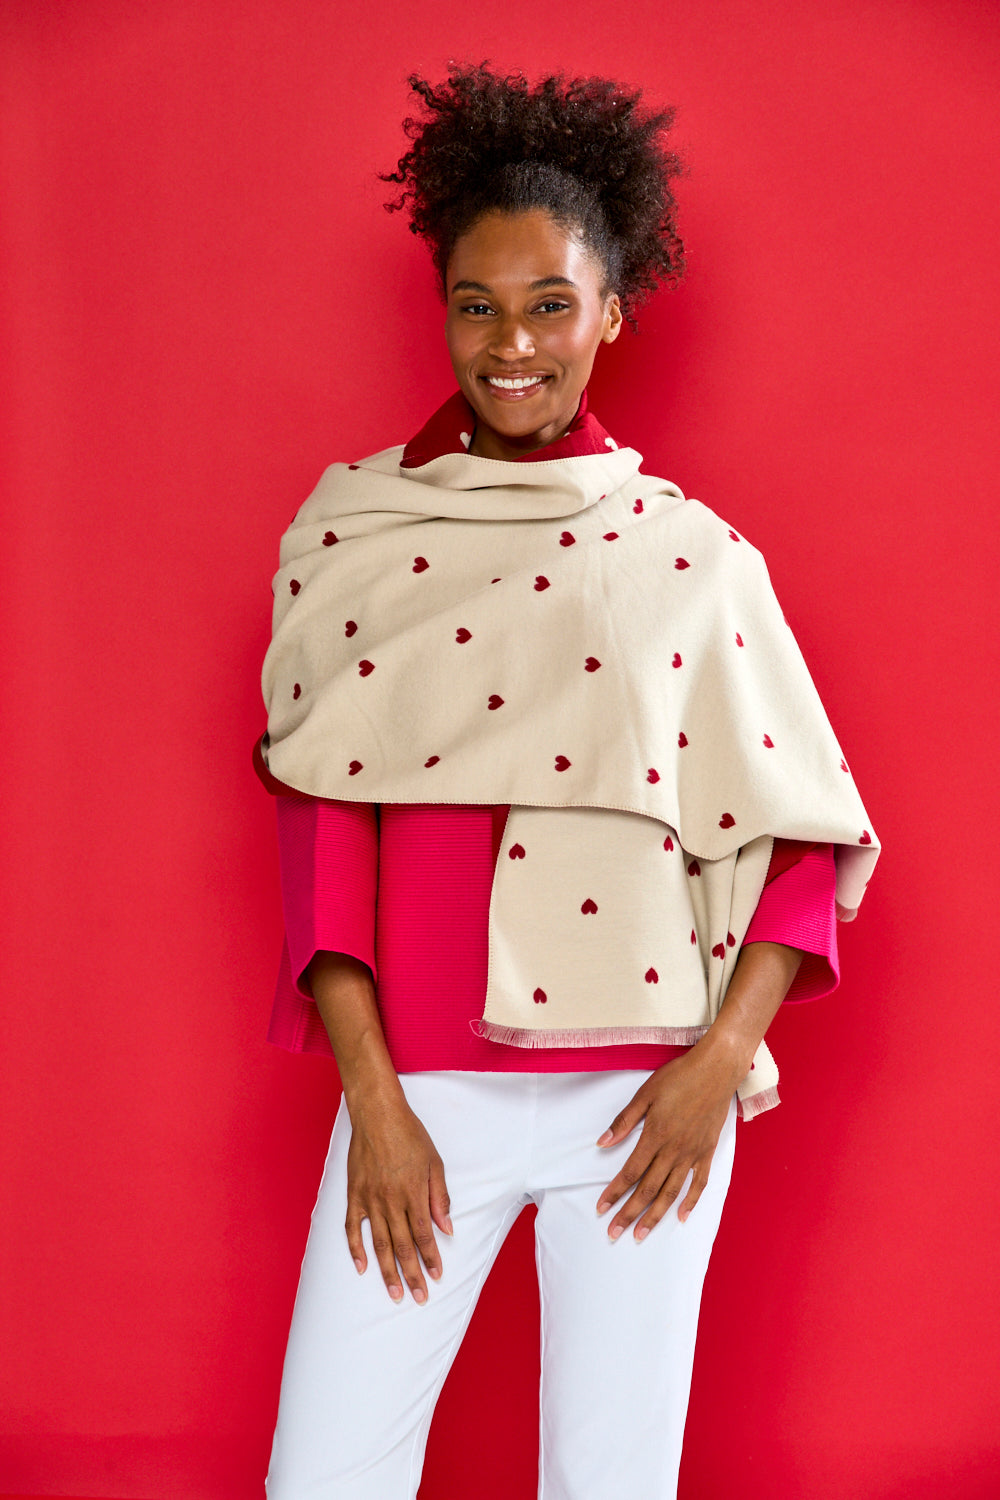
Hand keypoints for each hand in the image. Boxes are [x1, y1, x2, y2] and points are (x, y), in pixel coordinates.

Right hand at [344, 1090, 452, 1304]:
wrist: (377, 1114)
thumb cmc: (409, 1135)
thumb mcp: (434, 1162)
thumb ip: (439, 1197)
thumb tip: (447, 1228)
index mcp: (413, 1193)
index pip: (424, 1235)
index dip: (430, 1259)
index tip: (436, 1277)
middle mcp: (390, 1201)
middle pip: (402, 1246)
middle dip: (412, 1275)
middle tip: (418, 1298)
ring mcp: (369, 1200)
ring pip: (378, 1244)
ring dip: (387, 1271)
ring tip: (394, 1294)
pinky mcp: (353, 1195)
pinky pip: (351, 1229)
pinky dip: (355, 1250)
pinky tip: (361, 1268)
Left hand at [594, 1042, 740, 1237]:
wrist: (716, 1070)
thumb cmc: (678, 1077)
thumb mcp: (645, 1094)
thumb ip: (624, 1121)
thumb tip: (602, 1143)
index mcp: (655, 1136)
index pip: (630, 1172)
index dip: (614, 1192)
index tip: (601, 1209)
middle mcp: (674, 1151)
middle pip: (648, 1190)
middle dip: (629, 1213)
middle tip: (614, 1233)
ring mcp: (693, 1154)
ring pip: (671, 1193)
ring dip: (655, 1216)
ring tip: (641, 1234)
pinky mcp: (707, 1152)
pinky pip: (699, 1183)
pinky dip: (690, 1202)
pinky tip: (681, 1217)